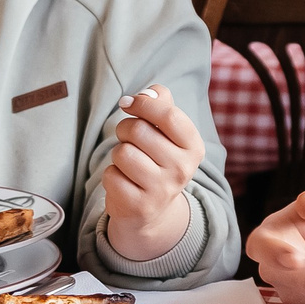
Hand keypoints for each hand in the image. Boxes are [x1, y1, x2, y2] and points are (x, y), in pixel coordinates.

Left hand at [102, 84, 202, 261]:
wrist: (152, 210)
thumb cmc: (156, 159)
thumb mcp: (167, 132)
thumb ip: (162, 104)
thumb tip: (149, 93)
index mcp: (193, 147)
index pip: (169, 114)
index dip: (143, 103)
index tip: (128, 102)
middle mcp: (182, 169)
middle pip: (138, 131)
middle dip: (124, 129)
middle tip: (128, 139)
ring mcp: (162, 190)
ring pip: (122, 153)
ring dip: (118, 154)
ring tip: (128, 163)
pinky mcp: (139, 206)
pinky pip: (111, 175)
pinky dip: (111, 175)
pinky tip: (124, 182)